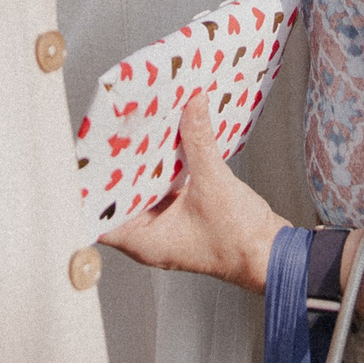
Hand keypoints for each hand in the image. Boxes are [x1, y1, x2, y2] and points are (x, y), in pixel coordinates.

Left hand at [102, 93, 289, 292]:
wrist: (272, 256)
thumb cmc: (241, 242)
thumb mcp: (214, 184)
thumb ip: (200, 142)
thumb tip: (193, 106)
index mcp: (145, 241)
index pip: (100, 215)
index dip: (92, 187)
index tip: (91, 157)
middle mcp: (150, 237)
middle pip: (121, 198)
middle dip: (119, 167)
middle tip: (114, 135)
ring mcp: (166, 227)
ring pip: (144, 191)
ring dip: (143, 165)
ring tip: (138, 133)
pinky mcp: (182, 217)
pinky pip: (164, 189)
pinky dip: (164, 169)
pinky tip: (167, 144)